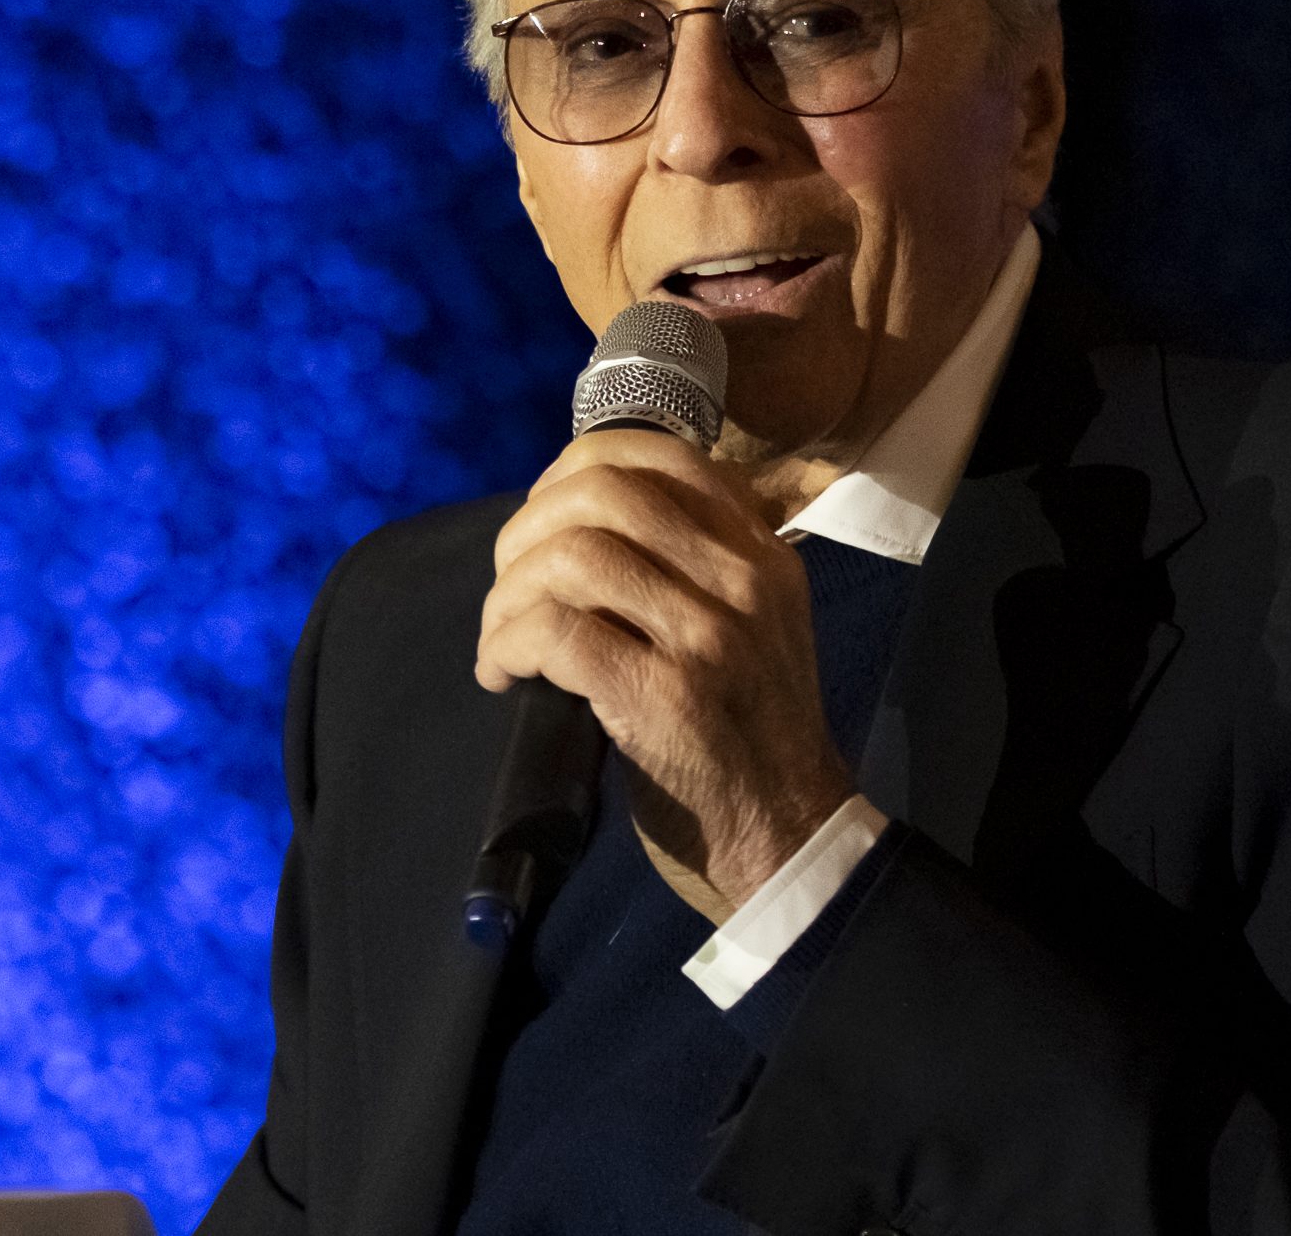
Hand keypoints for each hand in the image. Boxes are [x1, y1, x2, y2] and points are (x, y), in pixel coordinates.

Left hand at [474, 429, 851, 921]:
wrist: (789, 836)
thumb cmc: (750, 733)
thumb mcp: (751, 626)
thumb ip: (693, 564)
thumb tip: (578, 517)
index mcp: (762, 554)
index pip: (661, 455)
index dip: (574, 468)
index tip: (542, 515)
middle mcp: (742, 582)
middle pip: (602, 495)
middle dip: (526, 530)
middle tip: (509, 586)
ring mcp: (706, 639)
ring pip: (571, 557)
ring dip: (508, 594)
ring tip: (502, 638)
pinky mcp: (663, 698)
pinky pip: (554, 632)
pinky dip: (506, 645)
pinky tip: (501, 674)